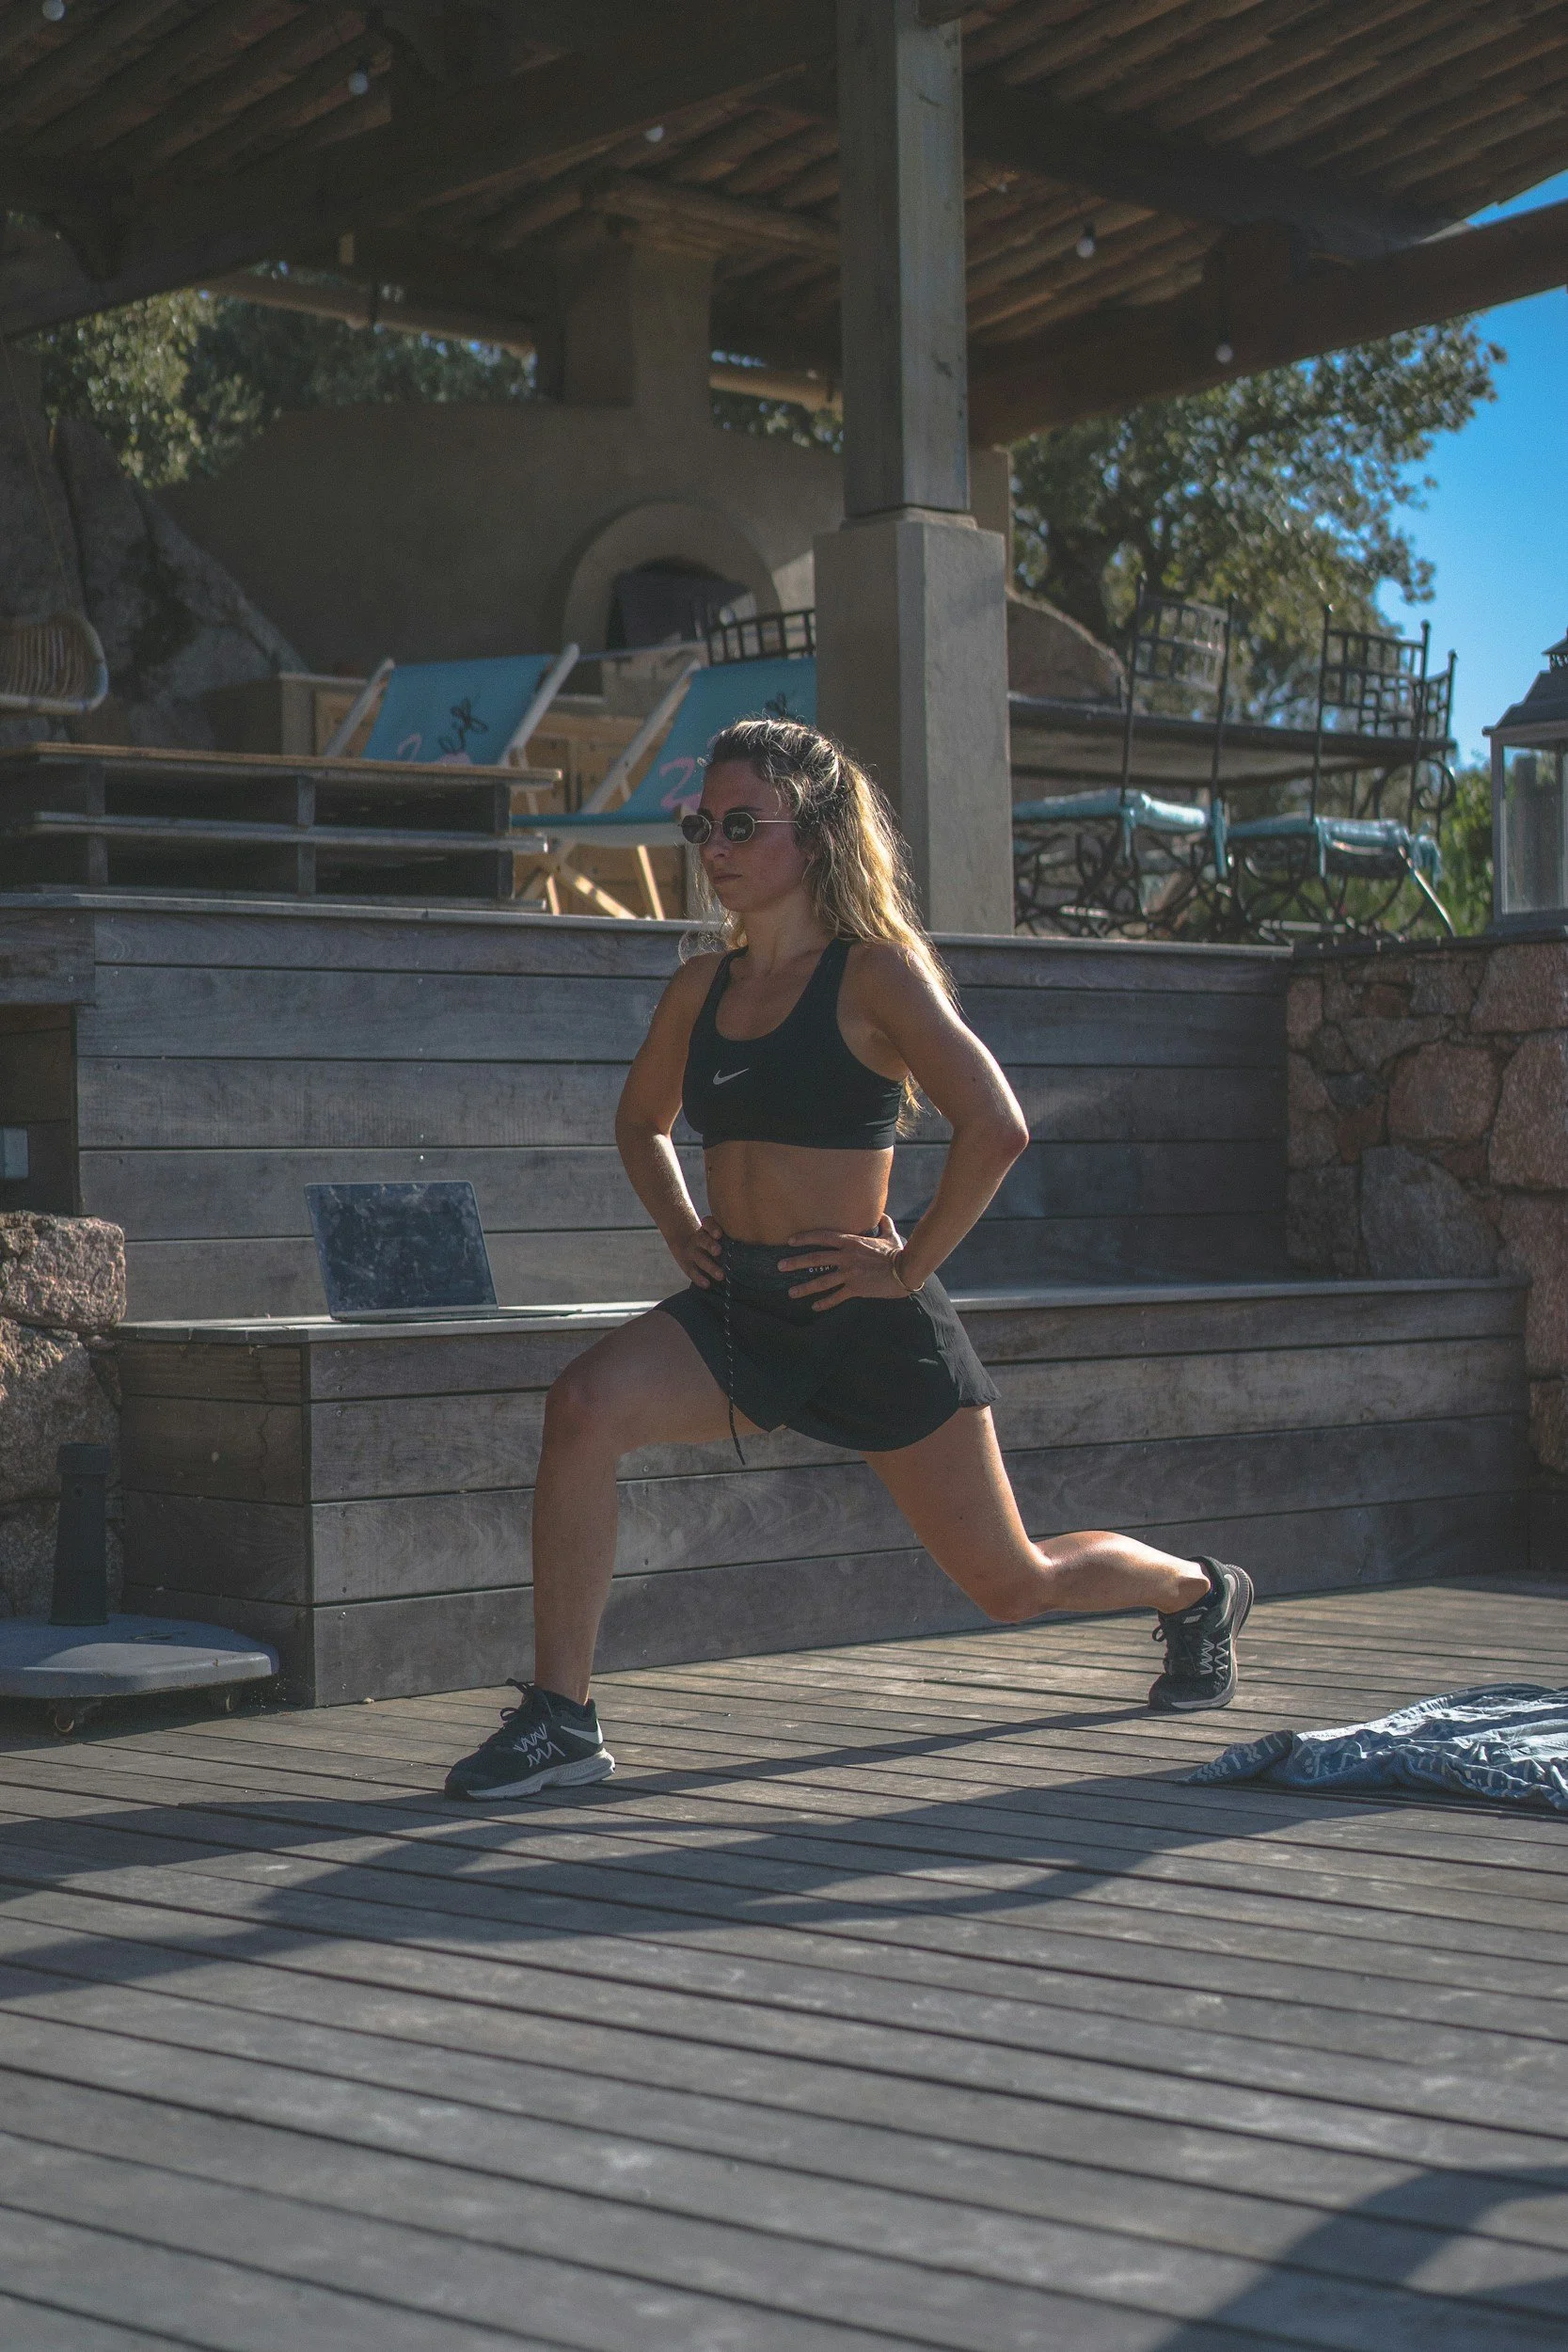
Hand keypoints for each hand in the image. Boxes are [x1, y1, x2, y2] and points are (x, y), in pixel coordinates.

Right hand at [669, 1213, 723, 1288]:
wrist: (684, 1242)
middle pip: (703, 1240)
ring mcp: (692, 1252)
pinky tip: (707, 1284)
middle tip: (719, 1252)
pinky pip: (692, 1271)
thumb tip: (756, 1242)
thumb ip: (729, 1236)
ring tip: (721, 1275)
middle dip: (710, 1245)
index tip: (719, 1234)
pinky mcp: (687, 1264)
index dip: (712, 1228)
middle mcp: (698, 1239)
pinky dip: (699, 1278)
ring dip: (710, 1267)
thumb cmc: (710, 1239)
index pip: (707, 1224)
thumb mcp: (715, 1233)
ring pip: (699, 1258)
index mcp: (706, 1229)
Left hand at [779, 1214, 907, 1310]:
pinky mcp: (856, 1288)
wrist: (906, 1271)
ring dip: (805, 1287)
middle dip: (795, 1262)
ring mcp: (849, 1273)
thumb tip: (883, 1214)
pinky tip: (814, 1307)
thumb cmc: (898, 1252)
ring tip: (791, 1292)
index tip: (790, 1241)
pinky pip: (837, 1297)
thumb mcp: (890, 1235)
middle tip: (780, 1266)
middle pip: (815, 1258)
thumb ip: (884, 1224)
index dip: (805, 1238)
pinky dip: (825, 1303)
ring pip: (822, 1280)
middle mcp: (846, 1257)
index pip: (823, 1237)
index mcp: (851, 1242)